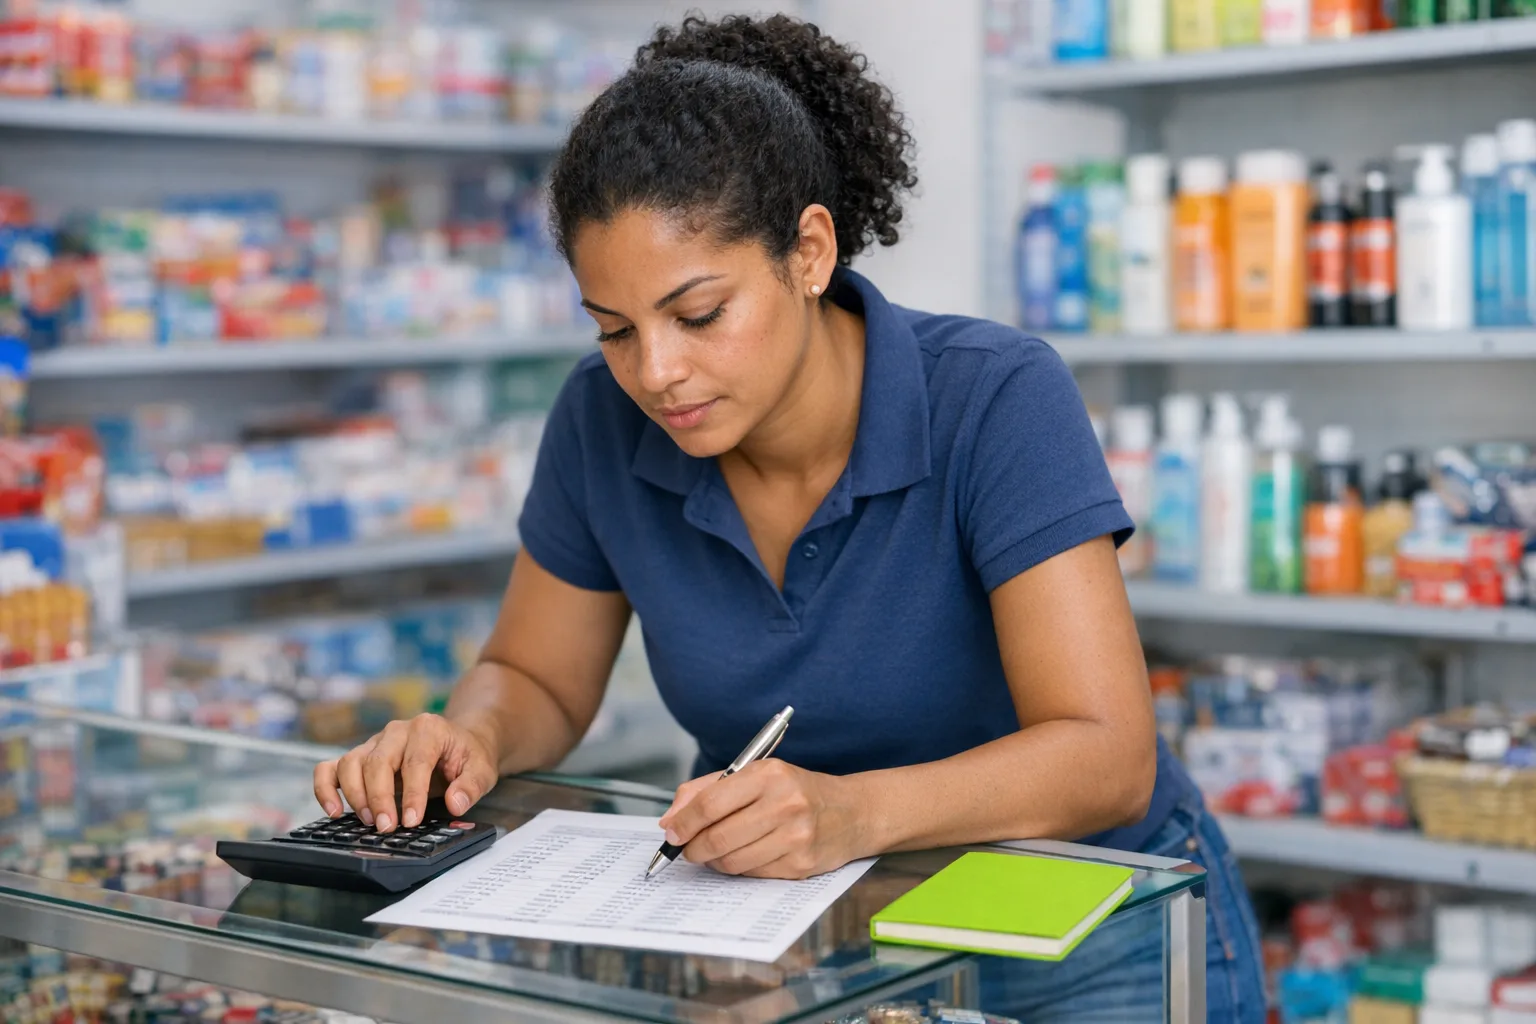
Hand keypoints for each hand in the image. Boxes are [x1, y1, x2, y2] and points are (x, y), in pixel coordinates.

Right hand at [312, 714, 499, 832]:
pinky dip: (325, 787)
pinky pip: (330, 767)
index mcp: (428, 729)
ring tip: (369, 822)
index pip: (415, 761)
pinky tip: (333, 811)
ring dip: (355, 795)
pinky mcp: (360, 756)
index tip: (411, 821)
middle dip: (380, 798)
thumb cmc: (467, 756)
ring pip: (351, 763)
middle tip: (386, 827)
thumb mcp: (482, 769)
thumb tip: (455, 803)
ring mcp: (374, 743)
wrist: (459, 743)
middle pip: (378, 762)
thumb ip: (471, 785)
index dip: (412, 793)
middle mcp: (396, 731)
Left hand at [657, 760, 867, 878]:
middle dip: (693, 848)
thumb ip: (708, 789)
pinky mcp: (801, 865)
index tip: (671, 832)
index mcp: (769, 775)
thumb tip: (671, 819)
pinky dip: (739, 869)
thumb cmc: (797, 791)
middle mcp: (785, 804)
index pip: (710, 803)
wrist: (852, 812)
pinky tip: (745, 855)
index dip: (683, 822)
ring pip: (732, 862)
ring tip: (716, 851)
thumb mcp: (757, 774)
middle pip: (718, 837)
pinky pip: (752, 874)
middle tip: (688, 849)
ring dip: (714, 861)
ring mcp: (795, 837)